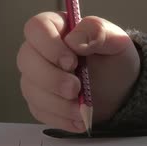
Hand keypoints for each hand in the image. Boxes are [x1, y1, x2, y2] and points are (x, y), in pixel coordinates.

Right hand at [17, 12, 139, 132]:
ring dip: (57, 103)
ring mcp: (36, 77)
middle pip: (26, 59)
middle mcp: (40, 50)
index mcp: (56, 28)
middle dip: (51, 78)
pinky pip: (39, 110)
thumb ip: (98, 31)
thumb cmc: (115, 60)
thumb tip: (73, 40)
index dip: (49, 45)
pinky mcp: (39, 101)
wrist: (120, 90)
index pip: (36, 28)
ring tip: (83, 108)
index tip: (72, 62)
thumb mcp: (117, 40)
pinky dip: (60, 117)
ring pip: (30, 88)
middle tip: (76, 89)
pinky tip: (79, 118)